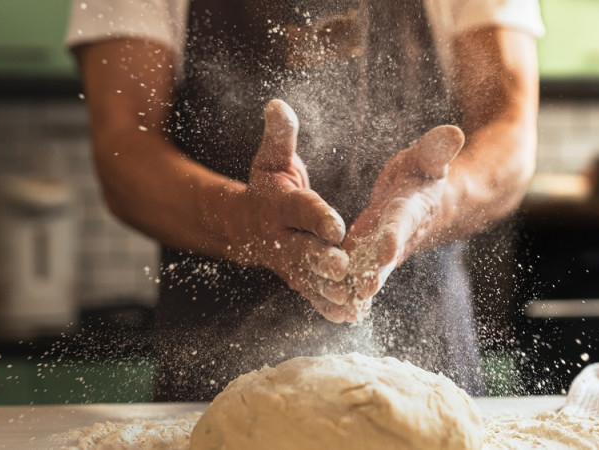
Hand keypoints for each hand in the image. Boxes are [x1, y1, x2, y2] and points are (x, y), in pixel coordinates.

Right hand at [232, 99, 355, 321]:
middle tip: (344, 267)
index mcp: (280, 205)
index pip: (300, 210)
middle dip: (322, 260)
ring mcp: (288, 263)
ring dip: (329, 290)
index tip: (336, 224)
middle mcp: (282, 237)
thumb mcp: (272, 159)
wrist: (246, 225)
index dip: (317, 216)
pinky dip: (327, 306)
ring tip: (352, 298)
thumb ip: (280, 136)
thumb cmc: (268, 186)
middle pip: (303, 250)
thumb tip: (277, 104)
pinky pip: (311, 294)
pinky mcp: (296, 279)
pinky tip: (348, 316)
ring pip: (309, 279)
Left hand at [344, 125, 464, 308]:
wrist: (428, 202)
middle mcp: (398, 235)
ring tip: (344, 307)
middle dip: (376, 273)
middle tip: (363, 290)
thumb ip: (437, 149)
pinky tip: (337, 311)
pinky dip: (351, 292)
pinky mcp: (369, 256)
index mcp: (411, 208)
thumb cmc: (423, 174)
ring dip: (358, 289)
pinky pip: (360, 275)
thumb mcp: (428, 158)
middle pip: (386, 256)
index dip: (395, 234)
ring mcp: (383, 249)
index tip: (386, 247)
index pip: (402, 222)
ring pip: (371, 271)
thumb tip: (454, 132)